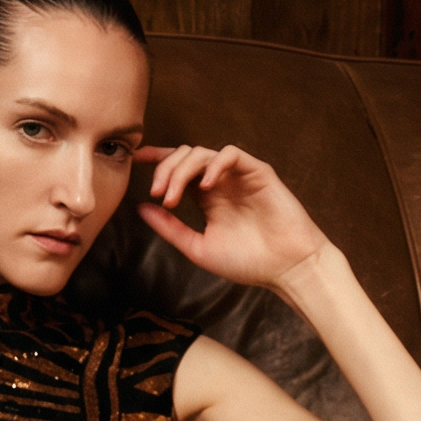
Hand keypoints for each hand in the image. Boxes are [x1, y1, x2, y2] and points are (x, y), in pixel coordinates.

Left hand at [134, 143, 332, 292]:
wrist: (286, 268)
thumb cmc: (247, 262)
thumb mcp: (198, 247)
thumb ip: (170, 228)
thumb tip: (140, 208)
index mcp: (206, 198)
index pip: (177, 169)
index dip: (156, 159)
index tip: (134, 160)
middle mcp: (220, 182)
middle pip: (184, 156)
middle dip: (164, 170)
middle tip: (157, 194)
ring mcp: (238, 176)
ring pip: (203, 152)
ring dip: (182, 170)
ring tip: (173, 196)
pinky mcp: (257, 172)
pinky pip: (231, 154)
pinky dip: (213, 164)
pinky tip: (204, 186)